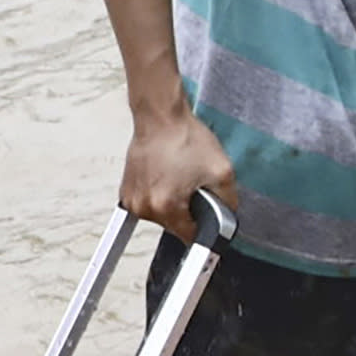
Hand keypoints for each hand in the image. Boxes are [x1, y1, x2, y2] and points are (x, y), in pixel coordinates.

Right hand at [120, 107, 240, 231]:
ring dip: (171, 204)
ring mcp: (132, 199)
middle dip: (187, 212)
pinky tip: (166, 177)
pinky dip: (158, 195)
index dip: (202, 226)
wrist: (161, 118)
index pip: (189, 237)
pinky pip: (148, 205)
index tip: (203, 212)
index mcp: (165, 205)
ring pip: (161, 217)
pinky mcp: (126, 191)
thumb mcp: (222, 171)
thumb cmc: (184, 138)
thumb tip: (226, 219)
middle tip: (191, 185)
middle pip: (174, 227)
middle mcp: (144, 206)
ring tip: (177, 178)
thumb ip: (229, 202)